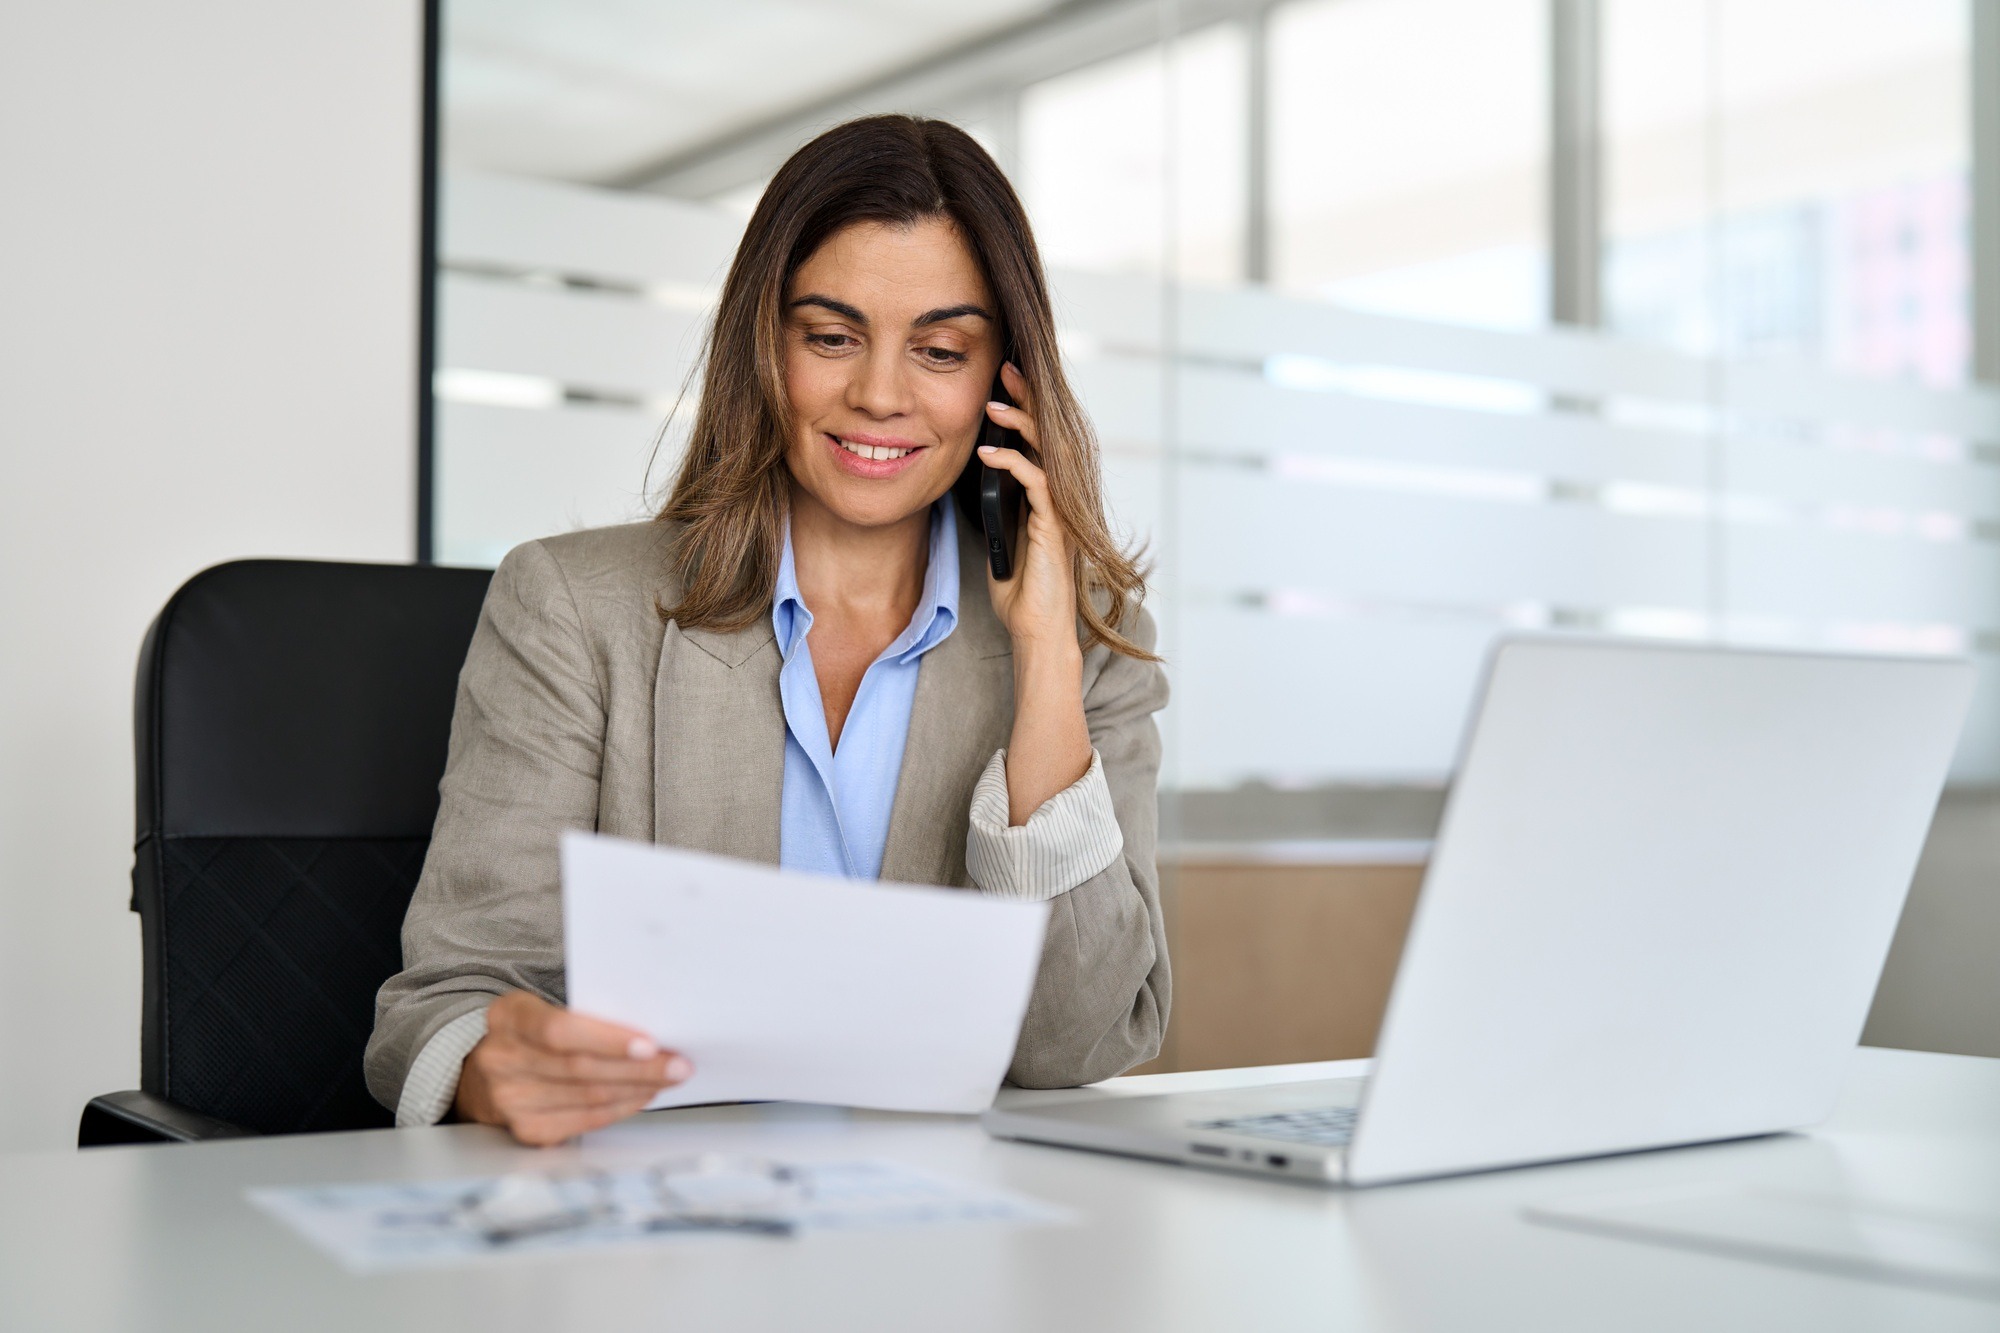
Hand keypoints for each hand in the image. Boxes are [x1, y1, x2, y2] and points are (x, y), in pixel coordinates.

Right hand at [453, 990, 691, 1145]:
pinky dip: (621, 1107)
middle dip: (638, 1068)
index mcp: (507, 1017)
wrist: (487, 1074)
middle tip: (679, 1063)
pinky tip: (643, 1095)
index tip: (650, 1043)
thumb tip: (650, 1028)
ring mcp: (511, 1100)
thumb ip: (584, 1014)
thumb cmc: (533, 1034)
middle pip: (580, 1068)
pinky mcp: (527, 1130)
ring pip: (588, 1097)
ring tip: (669, 1077)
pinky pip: (586, 1121)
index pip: (559, 1030)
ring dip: (637, 1088)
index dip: (606, 1040)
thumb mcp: (544, 1008)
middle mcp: (502, 1059)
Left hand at [979, 362, 1091, 824]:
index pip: (1039, 444)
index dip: (1024, 413)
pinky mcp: (1053, 528)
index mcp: (1046, 501)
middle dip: (1027, 400)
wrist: (1037, 634)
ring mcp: (1059, 513)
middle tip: (1007, 369)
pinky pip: (1035, 483)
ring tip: (994, 403)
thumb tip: (977, 490)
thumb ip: (996, 517)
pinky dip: (1010, 463)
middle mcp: (1058, 501)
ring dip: (1018, 424)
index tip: (1002, 386)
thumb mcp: (1000, 547)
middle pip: (1048, 437)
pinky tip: (987, 454)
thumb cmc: (1021, 599)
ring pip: (1045, 453)